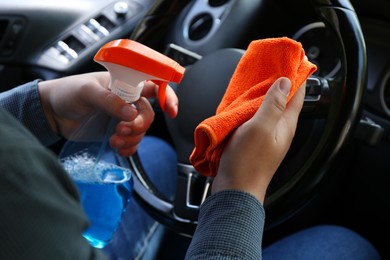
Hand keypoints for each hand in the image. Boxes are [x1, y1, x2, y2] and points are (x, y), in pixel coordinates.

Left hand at [38, 71, 178, 155]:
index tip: (170, 111)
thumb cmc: (68, 93)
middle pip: (149, 114)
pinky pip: (133, 143)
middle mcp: (127, 100)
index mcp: (124, 83)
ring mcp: (123, 118)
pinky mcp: (117, 133)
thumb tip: (130, 114)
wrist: (53, 113)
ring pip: (142, 131)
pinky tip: (118, 148)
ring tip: (114, 140)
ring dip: (132, 139)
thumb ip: (109, 101)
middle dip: (139, 125)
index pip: (154, 85)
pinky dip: (129, 148)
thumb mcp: (87, 92)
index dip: (167, 96)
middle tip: (121, 130)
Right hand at [212, 77, 305, 202]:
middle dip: (277, 82)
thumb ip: (273, 104)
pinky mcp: (253, 142)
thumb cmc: (248, 161)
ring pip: (268, 109)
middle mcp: (279, 129)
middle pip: (283, 100)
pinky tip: (241, 104)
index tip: (290, 59)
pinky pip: (255, 119)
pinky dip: (251, 108)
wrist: (235, 190)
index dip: (295, 75)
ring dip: (263, 95)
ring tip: (253, 80)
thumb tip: (285, 82)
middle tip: (267, 66)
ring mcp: (266, 136)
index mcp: (286, 124)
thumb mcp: (261, 127)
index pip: (297, 94)